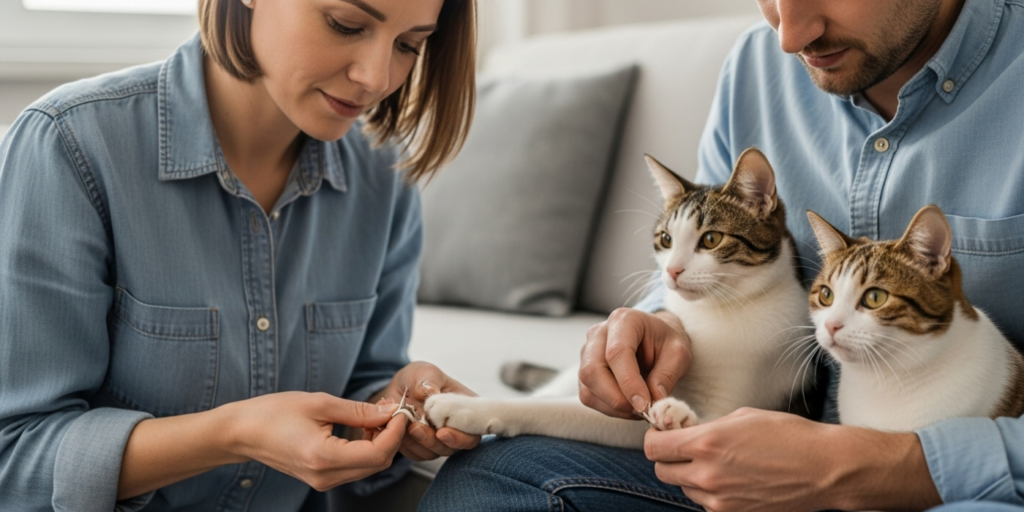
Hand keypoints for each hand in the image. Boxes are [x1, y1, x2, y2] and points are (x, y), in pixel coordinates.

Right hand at [224, 392, 407, 490]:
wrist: (242, 432)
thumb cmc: (273, 413)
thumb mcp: (319, 403)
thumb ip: (358, 411)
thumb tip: (389, 412)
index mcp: (324, 457)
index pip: (378, 453)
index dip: (395, 432)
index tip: (399, 411)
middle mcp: (325, 476)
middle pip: (378, 463)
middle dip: (391, 436)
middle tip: (391, 410)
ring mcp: (323, 481)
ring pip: (368, 467)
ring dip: (380, 442)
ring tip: (376, 416)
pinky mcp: (321, 478)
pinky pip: (355, 467)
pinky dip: (366, 448)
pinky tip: (363, 427)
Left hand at [372, 361, 480, 460]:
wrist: (398, 388)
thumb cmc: (419, 378)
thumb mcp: (425, 371)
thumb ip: (429, 381)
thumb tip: (430, 392)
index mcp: (465, 409)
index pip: (473, 432)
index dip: (462, 437)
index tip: (442, 432)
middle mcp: (455, 428)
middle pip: (452, 447)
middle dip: (433, 441)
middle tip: (416, 428)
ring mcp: (439, 440)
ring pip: (434, 453)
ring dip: (418, 443)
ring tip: (405, 426)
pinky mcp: (422, 447)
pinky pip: (416, 454)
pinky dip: (407, 445)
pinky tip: (398, 430)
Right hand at [579, 308, 691, 418]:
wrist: (654, 339)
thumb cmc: (665, 343)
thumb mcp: (679, 353)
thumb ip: (667, 375)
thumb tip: (653, 400)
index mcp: (623, 320)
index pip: (617, 353)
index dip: (629, 382)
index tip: (644, 405)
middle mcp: (598, 334)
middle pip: (592, 371)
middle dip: (617, 398)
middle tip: (642, 410)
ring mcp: (587, 353)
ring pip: (588, 387)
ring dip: (613, 406)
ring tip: (639, 408)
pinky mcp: (585, 372)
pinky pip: (589, 396)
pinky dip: (609, 408)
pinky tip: (629, 406)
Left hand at [643, 407, 941, 511]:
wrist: (825, 469)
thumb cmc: (789, 436)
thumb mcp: (742, 417)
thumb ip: (707, 426)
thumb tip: (685, 430)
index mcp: (706, 444)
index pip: (653, 447)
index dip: (656, 437)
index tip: (665, 432)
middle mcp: (707, 475)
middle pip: (662, 471)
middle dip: (670, 458)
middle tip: (686, 447)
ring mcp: (720, 500)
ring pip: (684, 489)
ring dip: (690, 476)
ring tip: (717, 463)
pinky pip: (706, 504)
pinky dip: (710, 493)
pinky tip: (731, 479)